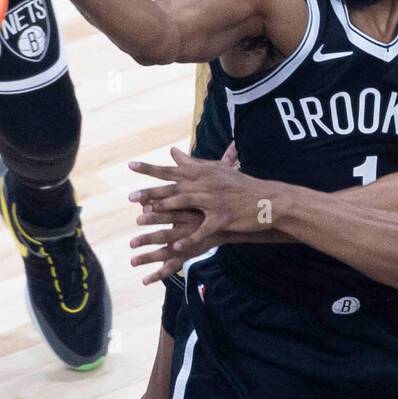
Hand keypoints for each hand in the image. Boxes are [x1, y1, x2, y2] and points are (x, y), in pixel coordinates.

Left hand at [128, 143, 264, 283]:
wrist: (267, 199)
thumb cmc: (240, 185)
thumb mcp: (216, 170)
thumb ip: (192, 163)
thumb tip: (172, 151)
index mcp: (202, 173)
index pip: (172, 170)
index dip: (151, 169)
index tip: (131, 166)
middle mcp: (206, 185)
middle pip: (173, 188)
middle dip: (150, 192)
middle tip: (130, 197)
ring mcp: (214, 201)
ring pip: (183, 205)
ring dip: (162, 213)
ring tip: (142, 219)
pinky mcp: (223, 218)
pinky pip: (202, 230)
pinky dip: (189, 239)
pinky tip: (175, 247)